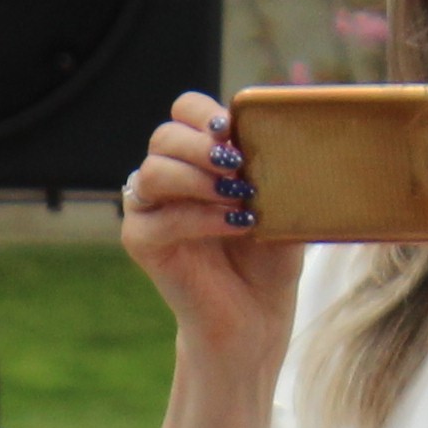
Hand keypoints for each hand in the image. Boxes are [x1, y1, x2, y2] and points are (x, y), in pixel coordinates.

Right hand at [118, 92, 300, 364]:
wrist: (256, 317)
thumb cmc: (270, 259)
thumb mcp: (284, 204)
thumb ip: (277, 168)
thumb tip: (285, 134)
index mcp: (197, 157)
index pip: (185, 111)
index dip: (204, 114)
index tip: (232, 131)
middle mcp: (167, 177)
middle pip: (164, 135)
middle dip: (203, 146)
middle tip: (238, 166)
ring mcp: (149, 209)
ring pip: (153, 171)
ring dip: (197, 179)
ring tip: (237, 197)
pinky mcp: (142, 242)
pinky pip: (159, 219)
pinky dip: (198, 218)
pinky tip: (234, 225)